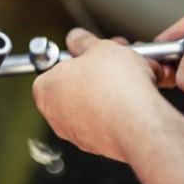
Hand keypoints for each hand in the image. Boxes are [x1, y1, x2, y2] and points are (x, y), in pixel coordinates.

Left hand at [32, 28, 167, 161]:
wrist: (138, 121)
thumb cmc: (115, 86)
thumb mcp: (99, 48)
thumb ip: (84, 42)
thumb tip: (77, 38)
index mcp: (45, 89)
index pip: (54, 69)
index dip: (78, 59)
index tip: (92, 54)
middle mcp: (55, 114)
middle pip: (75, 86)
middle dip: (97, 73)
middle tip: (115, 62)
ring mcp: (75, 132)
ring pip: (93, 104)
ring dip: (111, 89)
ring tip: (132, 77)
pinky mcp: (96, 144)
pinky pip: (107, 121)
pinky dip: (120, 109)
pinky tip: (136, 99)